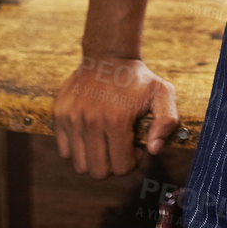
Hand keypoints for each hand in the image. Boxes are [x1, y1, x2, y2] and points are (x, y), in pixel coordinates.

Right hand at [52, 54, 179, 177]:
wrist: (108, 56)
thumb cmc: (138, 78)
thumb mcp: (163, 94)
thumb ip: (167, 122)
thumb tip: (153, 150)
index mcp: (116, 120)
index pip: (121, 167)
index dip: (132, 162)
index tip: (136, 147)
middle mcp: (90, 121)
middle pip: (98, 172)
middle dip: (113, 166)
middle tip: (120, 148)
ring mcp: (72, 118)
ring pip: (80, 165)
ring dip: (95, 159)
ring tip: (106, 142)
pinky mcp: (59, 115)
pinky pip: (65, 151)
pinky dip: (78, 150)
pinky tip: (91, 136)